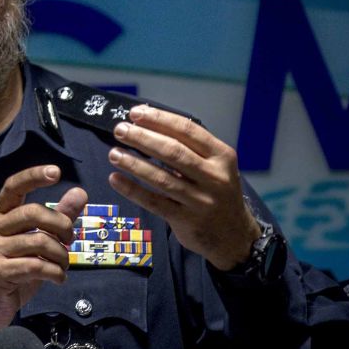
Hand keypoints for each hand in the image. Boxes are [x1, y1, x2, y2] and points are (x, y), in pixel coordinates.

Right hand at [0, 165, 86, 348]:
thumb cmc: (9, 272)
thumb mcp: (33, 244)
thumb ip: (55, 218)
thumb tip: (80, 193)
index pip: (13, 186)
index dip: (33, 175)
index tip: (56, 171)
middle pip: (33, 212)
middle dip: (61, 224)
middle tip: (70, 240)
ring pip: (39, 241)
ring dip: (62, 256)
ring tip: (64, 266)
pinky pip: (36, 265)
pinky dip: (55, 272)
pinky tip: (58, 278)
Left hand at [107, 105, 259, 270]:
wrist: (234, 235)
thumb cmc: (217, 190)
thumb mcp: (215, 165)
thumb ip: (189, 146)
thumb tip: (147, 121)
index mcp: (221, 155)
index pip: (187, 131)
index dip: (160, 120)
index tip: (135, 113)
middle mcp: (214, 177)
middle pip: (173, 152)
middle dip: (143, 138)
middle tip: (120, 129)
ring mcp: (201, 200)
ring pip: (162, 178)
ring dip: (134, 163)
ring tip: (114, 154)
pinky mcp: (187, 220)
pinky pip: (154, 202)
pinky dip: (132, 190)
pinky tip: (115, 179)